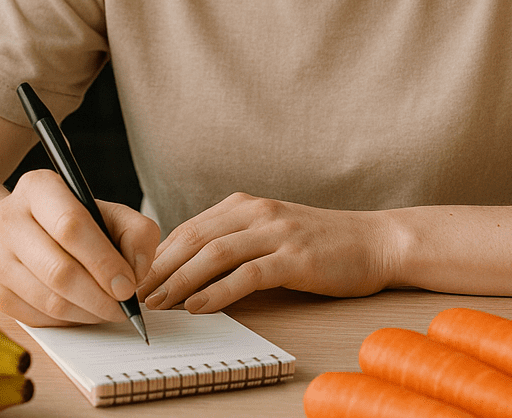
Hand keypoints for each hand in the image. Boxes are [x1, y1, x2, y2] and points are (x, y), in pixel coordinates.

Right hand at [0, 168, 160, 326]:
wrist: (24, 230)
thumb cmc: (77, 220)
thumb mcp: (111, 212)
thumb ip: (137, 232)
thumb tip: (136, 271)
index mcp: (37, 187)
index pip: (71, 226)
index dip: (104, 261)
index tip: (128, 285)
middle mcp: (7, 219)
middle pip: (58, 270)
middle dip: (99, 296)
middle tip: (123, 306)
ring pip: (48, 300)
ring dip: (87, 313)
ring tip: (109, 310)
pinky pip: (37, 318)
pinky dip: (69, 322)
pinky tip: (85, 311)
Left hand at [138, 192, 397, 313]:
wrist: (375, 241)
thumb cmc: (322, 244)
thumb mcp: (272, 234)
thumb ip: (236, 244)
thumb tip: (190, 272)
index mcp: (247, 206)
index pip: (190, 228)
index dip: (159, 254)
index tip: (135, 278)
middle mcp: (258, 212)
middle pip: (195, 237)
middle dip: (160, 268)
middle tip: (135, 295)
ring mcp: (277, 232)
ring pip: (215, 253)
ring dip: (180, 279)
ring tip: (158, 303)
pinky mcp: (295, 257)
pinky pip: (248, 273)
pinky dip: (218, 290)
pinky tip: (199, 305)